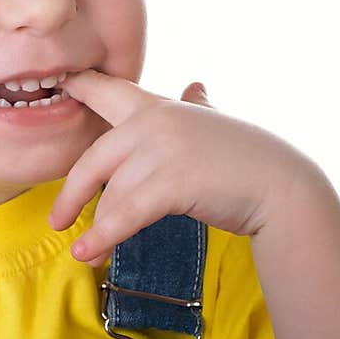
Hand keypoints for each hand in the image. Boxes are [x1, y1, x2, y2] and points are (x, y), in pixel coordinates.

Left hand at [48, 70, 309, 264]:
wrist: (282, 187)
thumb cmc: (249, 160)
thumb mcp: (215, 124)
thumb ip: (198, 107)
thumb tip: (196, 86)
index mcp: (160, 107)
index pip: (111, 91)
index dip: (82, 87)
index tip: (61, 83)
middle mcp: (155, 122)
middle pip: (93, 158)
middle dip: (72, 194)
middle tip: (57, 220)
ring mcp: (161, 149)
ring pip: (109, 194)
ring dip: (94, 230)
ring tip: (84, 254)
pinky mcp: (170, 182)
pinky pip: (124, 214)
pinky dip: (103, 238)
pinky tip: (87, 254)